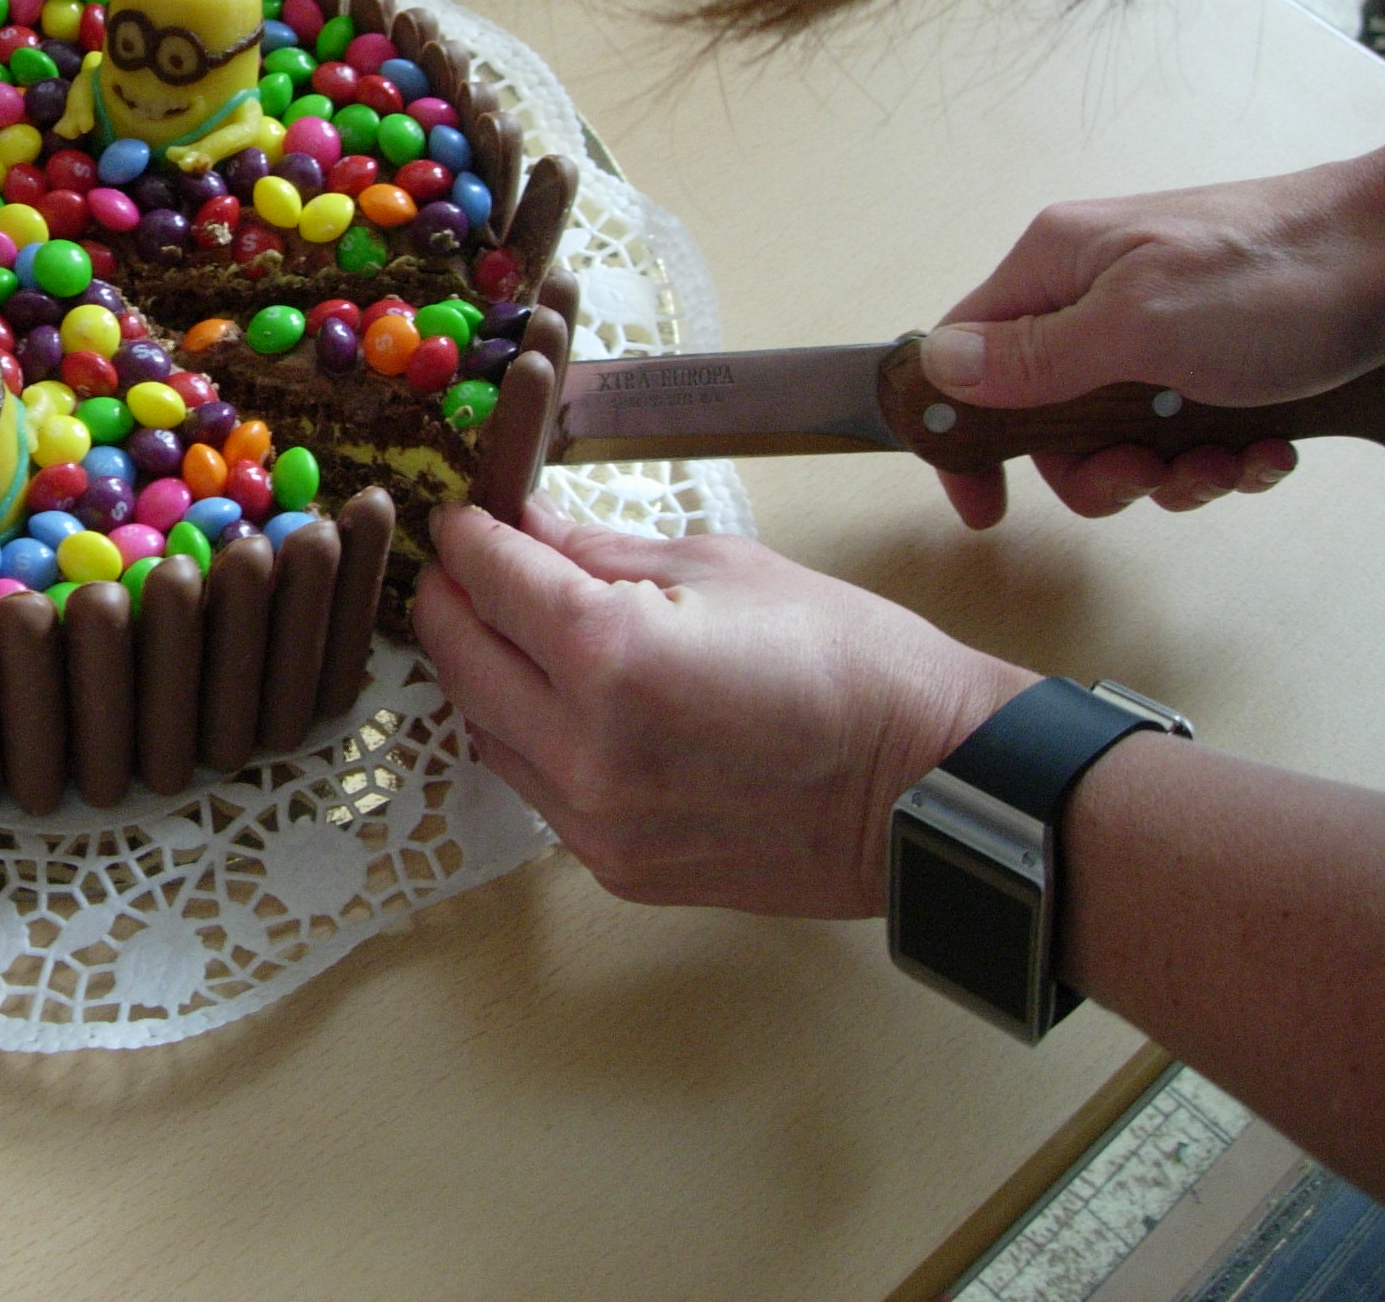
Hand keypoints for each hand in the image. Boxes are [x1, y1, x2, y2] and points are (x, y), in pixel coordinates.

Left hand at [414, 504, 1030, 916]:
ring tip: (504, 630)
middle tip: (462, 567)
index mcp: (608, 656)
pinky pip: (536, 789)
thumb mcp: (723, 569)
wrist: (932, 790)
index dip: (468, 540)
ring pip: (485, 732)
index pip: (492, 582)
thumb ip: (603, 552)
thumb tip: (529, 528)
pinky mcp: (617, 866)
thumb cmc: (851, 663)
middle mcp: (583, 748)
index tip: (461, 518)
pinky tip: (554, 701)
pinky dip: (529, 737)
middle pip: (462, 661)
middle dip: (452, 603)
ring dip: (481, 675)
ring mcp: (595, 820)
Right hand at [924, 123, 1384, 527]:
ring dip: (1171, 470)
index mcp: (1056, 267)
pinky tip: (1265, 450)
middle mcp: (1094, 294)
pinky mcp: (1216, 355)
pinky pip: (1186, 430)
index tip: (986, 503)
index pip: (963, 357)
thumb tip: (938, 369)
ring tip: (1226, 462)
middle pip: (1047, 417)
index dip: (967, 436)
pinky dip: (1221, 455)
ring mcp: (1157, 325)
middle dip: (1098, 469)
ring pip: (1121, 435)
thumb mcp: (1139, 326)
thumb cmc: (1280, 275)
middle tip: (1145, 475)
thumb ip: (1033, 356)